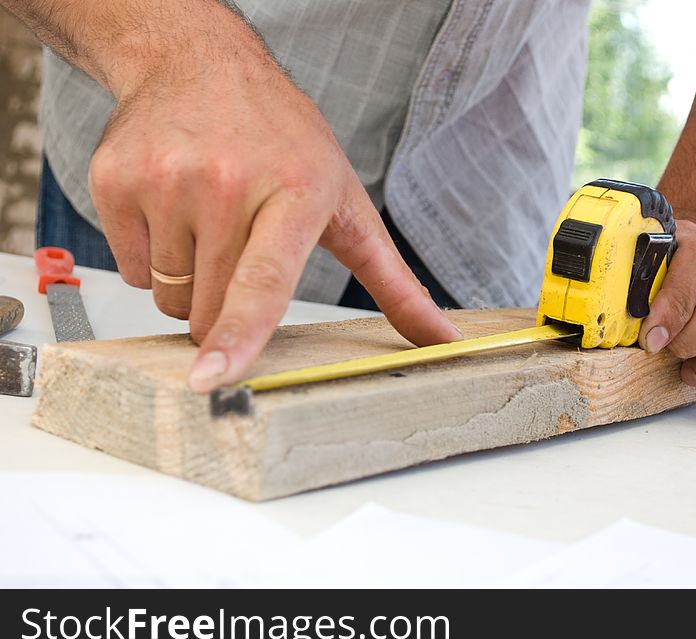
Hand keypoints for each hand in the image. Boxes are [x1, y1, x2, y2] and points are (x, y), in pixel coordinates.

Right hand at [88, 29, 459, 392]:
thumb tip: (440, 341)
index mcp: (295, 192)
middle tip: (240, 247)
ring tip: (208, 220)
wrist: (201, 63)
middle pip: (209, 311)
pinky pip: (130, 271)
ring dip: (189, 281)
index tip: (216, 376)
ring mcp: (165, 179)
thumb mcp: (348, 204)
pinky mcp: (115, 180)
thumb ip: (394, 283)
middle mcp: (226, 182)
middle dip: (224, 307)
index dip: (241, 334)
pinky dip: (153, 258)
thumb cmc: (285, 141)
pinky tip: (173, 209)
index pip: (266, 281)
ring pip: (169, 297)